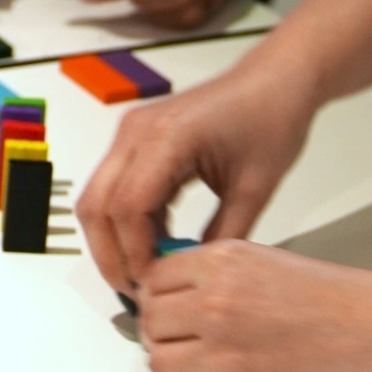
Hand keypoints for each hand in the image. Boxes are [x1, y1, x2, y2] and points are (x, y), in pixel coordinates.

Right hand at [76, 53, 316, 297]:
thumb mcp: (255, 189)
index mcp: (167, 138)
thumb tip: (194, 279)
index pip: (128, 207)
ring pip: (98, 197)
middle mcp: (135, 131)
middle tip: (137, 291)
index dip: (134, 254)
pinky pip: (116, 187)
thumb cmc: (271, 121)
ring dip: (113, 239)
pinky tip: (155, 246)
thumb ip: (223, 236)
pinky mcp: (135, 139)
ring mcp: (131, 133)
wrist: (274, 80)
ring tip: (145, 274)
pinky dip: (126, 222)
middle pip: (97, 204)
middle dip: (110, 254)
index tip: (154, 287)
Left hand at [135, 239, 371, 371]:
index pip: (153, 279)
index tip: (168, 304)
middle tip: (182, 336)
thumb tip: (178, 294)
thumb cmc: (347, 301)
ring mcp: (228, 356)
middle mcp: (217, 306)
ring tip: (202, 361)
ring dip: (176, 363)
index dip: (158, 295)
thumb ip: (219, 276)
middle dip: (162, 329)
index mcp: (225, 263)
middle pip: (151, 322)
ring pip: (163, 363)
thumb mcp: (270, 262)